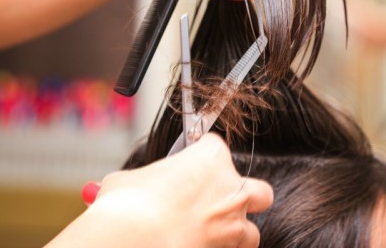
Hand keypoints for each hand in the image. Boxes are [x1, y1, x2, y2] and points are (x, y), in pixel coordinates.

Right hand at [47, 134, 272, 247]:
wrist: (133, 240)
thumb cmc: (130, 204)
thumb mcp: (128, 178)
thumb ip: (142, 178)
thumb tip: (134, 186)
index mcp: (211, 158)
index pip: (215, 146)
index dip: (201, 156)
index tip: (189, 164)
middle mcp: (230, 188)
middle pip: (257, 190)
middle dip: (241, 195)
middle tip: (218, 199)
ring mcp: (232, 224)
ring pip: (251, 229)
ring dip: (235, 230)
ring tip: (212, 232)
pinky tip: (203, 246)